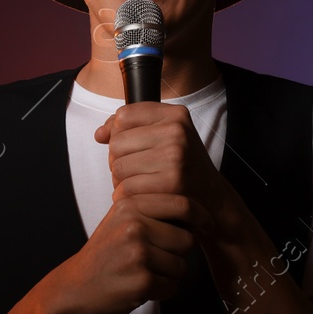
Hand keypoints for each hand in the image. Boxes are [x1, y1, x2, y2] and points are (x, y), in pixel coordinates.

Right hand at [49, 193, 205, 313]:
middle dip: (178, 254)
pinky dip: (160, 291)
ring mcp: (138, 254)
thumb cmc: (104, 255)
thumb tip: (197, 213)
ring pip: (182, 266)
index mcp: (130, 205)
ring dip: (169, 275)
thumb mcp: (119, 220)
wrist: (73, 287)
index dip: (202, 217)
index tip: (207, 226)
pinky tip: (139, 287)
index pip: (182, 204)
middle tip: (155, 260)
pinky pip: (172, 286)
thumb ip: (152, 210)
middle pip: (188, 240)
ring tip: (144, 273)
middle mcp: (134, 226)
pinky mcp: (142, 281)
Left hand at [93, 101, 226, 237]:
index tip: (132, 148)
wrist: (212, 199)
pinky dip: (126, 196)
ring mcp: (175, 156)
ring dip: (120, 181)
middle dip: (118, 160)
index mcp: (175, 114)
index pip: (123, 116)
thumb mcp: (164, 138)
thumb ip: (129, 129)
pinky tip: (140, 197)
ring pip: (118, 166)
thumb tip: (99, 134)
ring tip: (139, 184)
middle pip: (116, 143)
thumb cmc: (182, 167)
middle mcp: (177, 131)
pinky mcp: (171, 182)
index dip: (119, 134)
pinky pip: (126, 188)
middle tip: (135, 171)